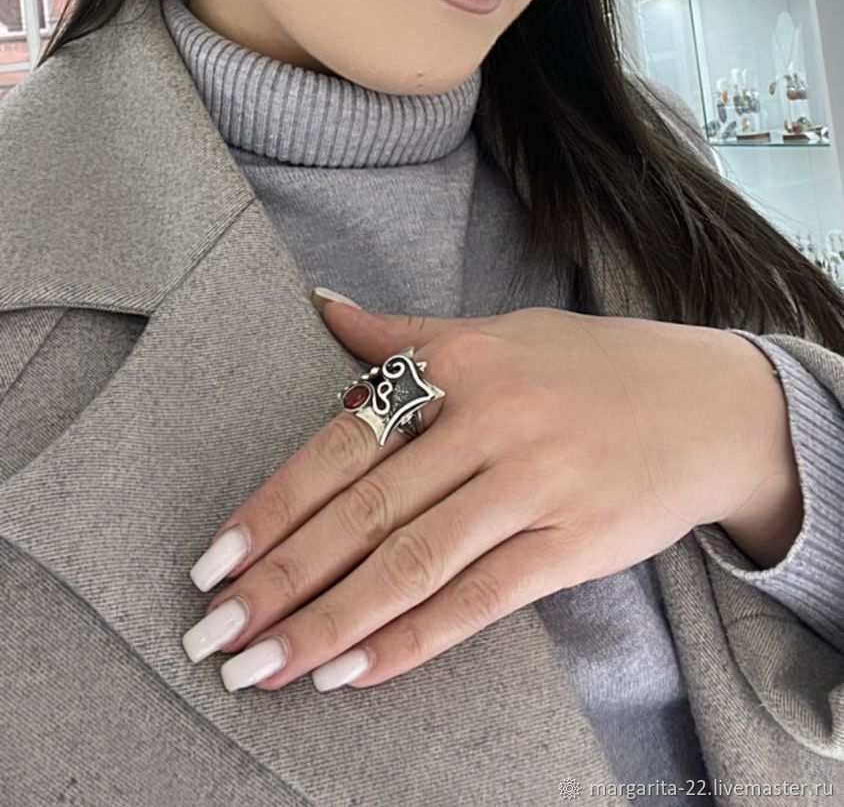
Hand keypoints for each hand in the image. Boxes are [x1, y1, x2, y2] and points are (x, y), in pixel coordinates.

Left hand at [181, 299, 788, 692]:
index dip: (274, 505)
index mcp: (460, 364)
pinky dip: (414, 640)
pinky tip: (356, 671)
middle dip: (282, 579)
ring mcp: (535, 483)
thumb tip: (321, 305)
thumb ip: (403, 334)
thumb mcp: (497, 330)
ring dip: (330, 623)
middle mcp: (491, 421)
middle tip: (215, 634)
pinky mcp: (576, 542)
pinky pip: (481, 599)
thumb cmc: (590, 365)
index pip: (344, 442)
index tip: (213, 558)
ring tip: (266, 667)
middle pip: (366, 512)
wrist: (709, 402)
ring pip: (414, 563)